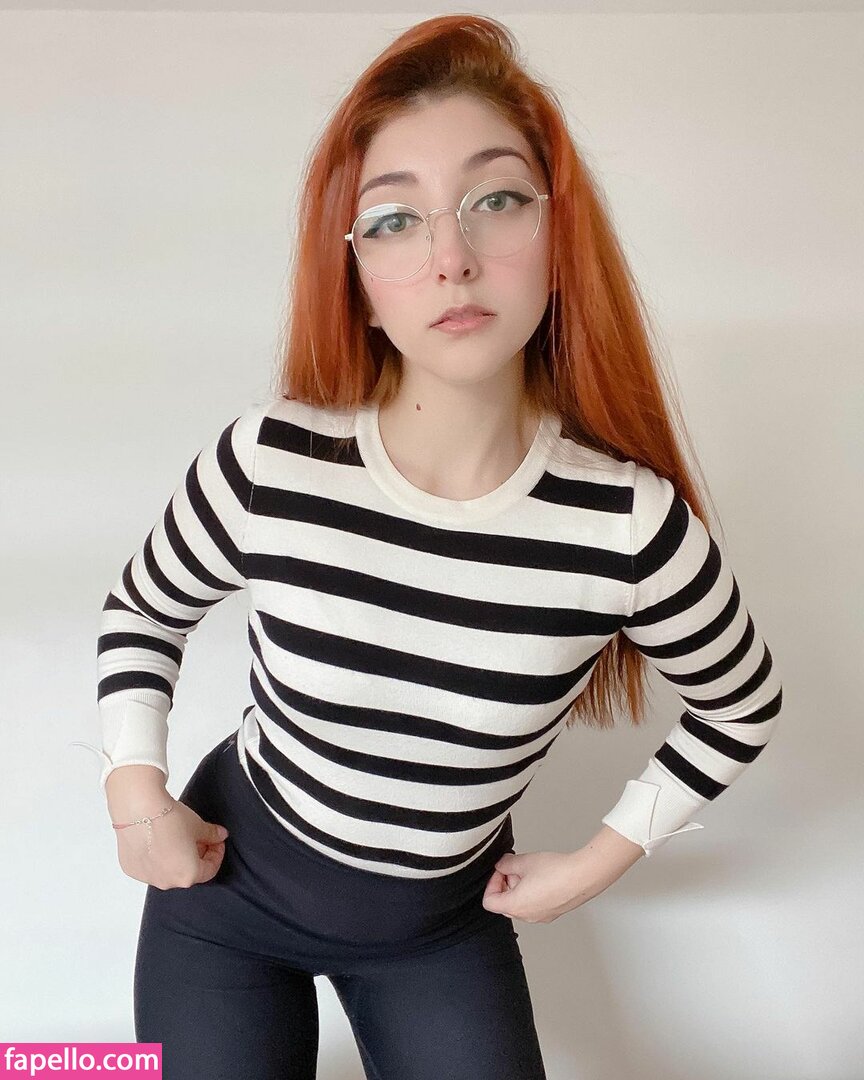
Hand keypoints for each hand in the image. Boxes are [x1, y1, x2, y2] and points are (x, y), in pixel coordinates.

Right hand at [114, 800, 229, 889]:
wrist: (138, 809)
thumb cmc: (169, 819)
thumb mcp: (198, 825)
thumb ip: (212, 835)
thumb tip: (219, 835)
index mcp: (187, 876)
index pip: (209, 870)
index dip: (216, 854)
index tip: (217, 842)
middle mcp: (166, 882)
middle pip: (187, 872)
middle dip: (196, 855)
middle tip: (199, 838)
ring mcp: (146, 877)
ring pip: (166, 870)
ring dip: (175, 857)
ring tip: (177, 837)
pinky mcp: (130, 868)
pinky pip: (148, 866)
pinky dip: (156, 856)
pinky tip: (158, 839)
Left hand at [481, 848, 625, 923]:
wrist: (583, 876)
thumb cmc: (557, 872)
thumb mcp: (524, 861)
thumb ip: (506, 863)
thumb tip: (502, 865)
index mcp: (516, 906)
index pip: (489, 901)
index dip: (491, 883)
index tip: (500, 871)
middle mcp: (527, 916)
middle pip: (504, 904)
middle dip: (506, 885)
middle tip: (515, 868)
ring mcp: (541, 917)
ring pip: (520, 905)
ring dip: (519, 888)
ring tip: (531, 871)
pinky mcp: (552, 913)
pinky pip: (534, 906)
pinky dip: (532, 893)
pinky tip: (542, 877)